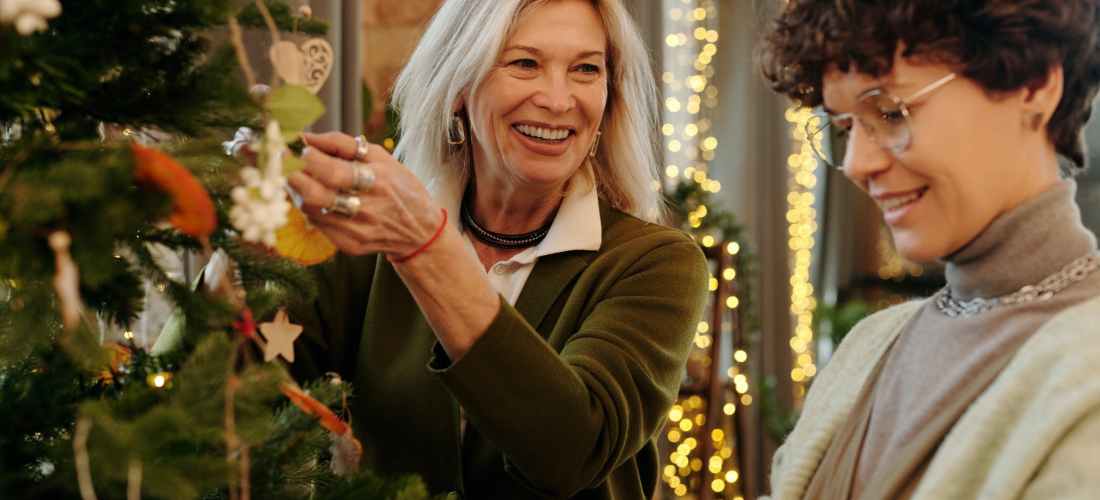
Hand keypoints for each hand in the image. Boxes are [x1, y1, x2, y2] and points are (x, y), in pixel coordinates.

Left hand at [288, 132, 442, 257]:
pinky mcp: (349, 244)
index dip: (307, 158)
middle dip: (291, 175)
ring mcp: (356, 230)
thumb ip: (341, 143)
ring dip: (296, 190)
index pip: (332, 171)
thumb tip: (305, 136)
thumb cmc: (399, 186)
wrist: (420, 230)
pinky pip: (317, 223)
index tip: (295, 147)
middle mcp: (366, 208)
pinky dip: (309, 207)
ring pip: (310, 210)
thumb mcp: (381, 157)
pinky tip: (314, 196)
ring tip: (297, 177)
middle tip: (282, 162)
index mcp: (377, 180)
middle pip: (315, 194)